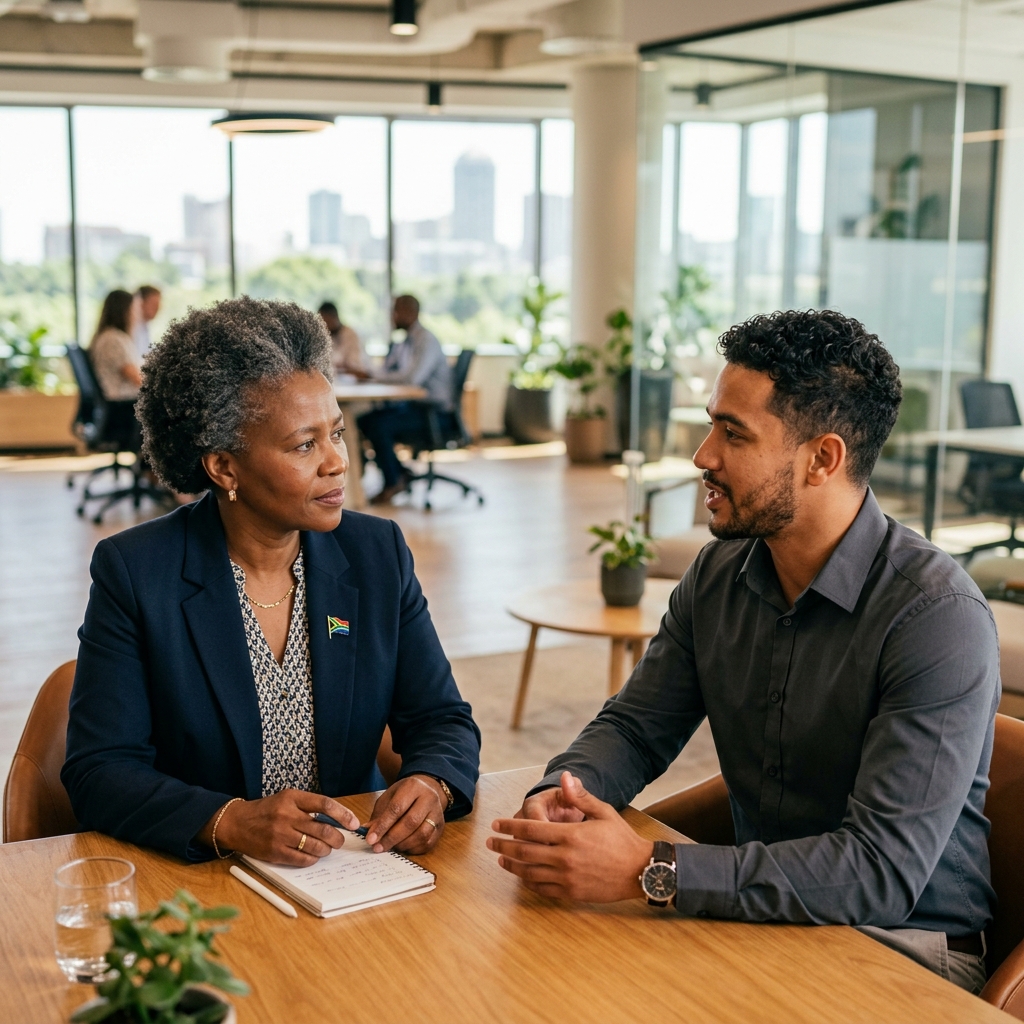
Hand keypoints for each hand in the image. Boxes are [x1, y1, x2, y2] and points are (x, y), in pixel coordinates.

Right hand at [201, 790, 359, 866]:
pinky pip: (302, 859)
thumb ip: (309, 807)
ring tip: (327, 848)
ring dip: (326, 849)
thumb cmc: (267, 810)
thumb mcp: (287, 799)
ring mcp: (280, 834)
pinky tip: (313, 855)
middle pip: (323, 829)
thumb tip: (336, 821)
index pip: (324, 804)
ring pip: (315, 846)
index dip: (343, 815)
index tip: (353, 823)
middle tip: (341, 840)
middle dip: (338, 838)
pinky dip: (313, 858)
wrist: (237, 823)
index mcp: (292, 798)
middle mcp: (287, 815)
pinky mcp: (275, 852)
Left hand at [364, 775, 445, 854]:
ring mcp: (438, 813)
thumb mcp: (389, 797)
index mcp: (413, 787)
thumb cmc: (404, 794)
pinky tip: (402, 847)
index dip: (383, 825)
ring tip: (390, 847)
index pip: (397, 808)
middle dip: (392, 838)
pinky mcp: (441, 827)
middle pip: (411, 822)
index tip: (370, 839)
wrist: (428, 789)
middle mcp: (429, 798)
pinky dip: (413, 849)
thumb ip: (379, 815)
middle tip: (378, 847)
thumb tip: (368, 832)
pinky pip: (428, 843)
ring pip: (422, 834)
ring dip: (403, 845)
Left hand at [487, 772, 653, 902]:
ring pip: (530, 873)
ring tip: (500, 860)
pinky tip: (522, 876)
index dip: (510, 826)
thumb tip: (564, 778)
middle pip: (524, 852)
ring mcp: (567, 878)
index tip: (496, 823)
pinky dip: (529, 881)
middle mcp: (565, 858)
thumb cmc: (622, 839)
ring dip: (512, 866)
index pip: (530, 829)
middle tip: (490, 842)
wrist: (641, 871)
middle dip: (503, 846)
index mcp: (570, 835)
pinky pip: (543, 888)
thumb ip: (580, 797)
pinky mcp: (572, 893)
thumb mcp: (604, 812)